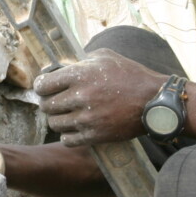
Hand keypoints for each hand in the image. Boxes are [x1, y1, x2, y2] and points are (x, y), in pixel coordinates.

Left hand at [33, 49, 167, 147]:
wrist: (154, 100)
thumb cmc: (130, 75)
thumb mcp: (105, 57)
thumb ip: (81, 60)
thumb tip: (61, 66)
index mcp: (80, 74)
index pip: (43, 85)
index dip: (41, 86)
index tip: (45, 88)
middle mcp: (81, 96)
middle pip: (46, 106)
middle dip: (48, 103)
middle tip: (57, 102)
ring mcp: (87, 118)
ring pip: (54, 124)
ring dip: (58, 119)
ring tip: (67, 115)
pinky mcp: (95, 135)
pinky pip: (67, 140)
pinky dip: (68, 135)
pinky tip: (75, 128)